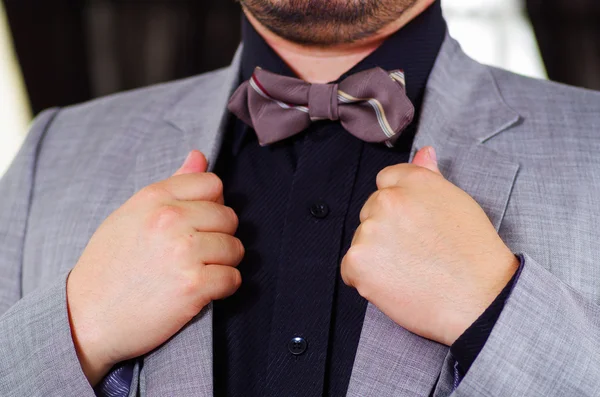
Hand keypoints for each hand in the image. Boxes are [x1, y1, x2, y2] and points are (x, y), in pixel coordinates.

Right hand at [66, 151, 243, 385]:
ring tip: (198, 272)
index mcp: (155, 197)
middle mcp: (171, 219)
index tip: (199, 223)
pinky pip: (233, 278)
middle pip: (229, 217)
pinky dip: (225, 287)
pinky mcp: (194, 286)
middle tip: (198, 254)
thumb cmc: (109, 265)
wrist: (86, 318)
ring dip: (224, 263)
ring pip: (235, 248)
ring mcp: (184, 252)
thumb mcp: (131, 215)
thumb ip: (171, 186)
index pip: (213, 184)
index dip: (212, 204)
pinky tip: (204, 291)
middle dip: (220, 236)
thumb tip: (200, 155)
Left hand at [341, 146, 517, 345]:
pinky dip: (366, 280)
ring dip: (376, 256)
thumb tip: (423, 152)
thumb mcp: (458, 203)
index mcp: (413, 182)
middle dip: (385, 231)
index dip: (399, 207)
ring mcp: (370, 231)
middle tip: (415, 253)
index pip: (386, 181)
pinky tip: (395, 285)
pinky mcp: (357, 261)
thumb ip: (430, 177)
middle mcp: (388, 200)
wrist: (480, 300)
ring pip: (361, 240)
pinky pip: (351, 269)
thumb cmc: (475, 256)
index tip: (411, 226)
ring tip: (410, 272)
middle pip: (370, 212)